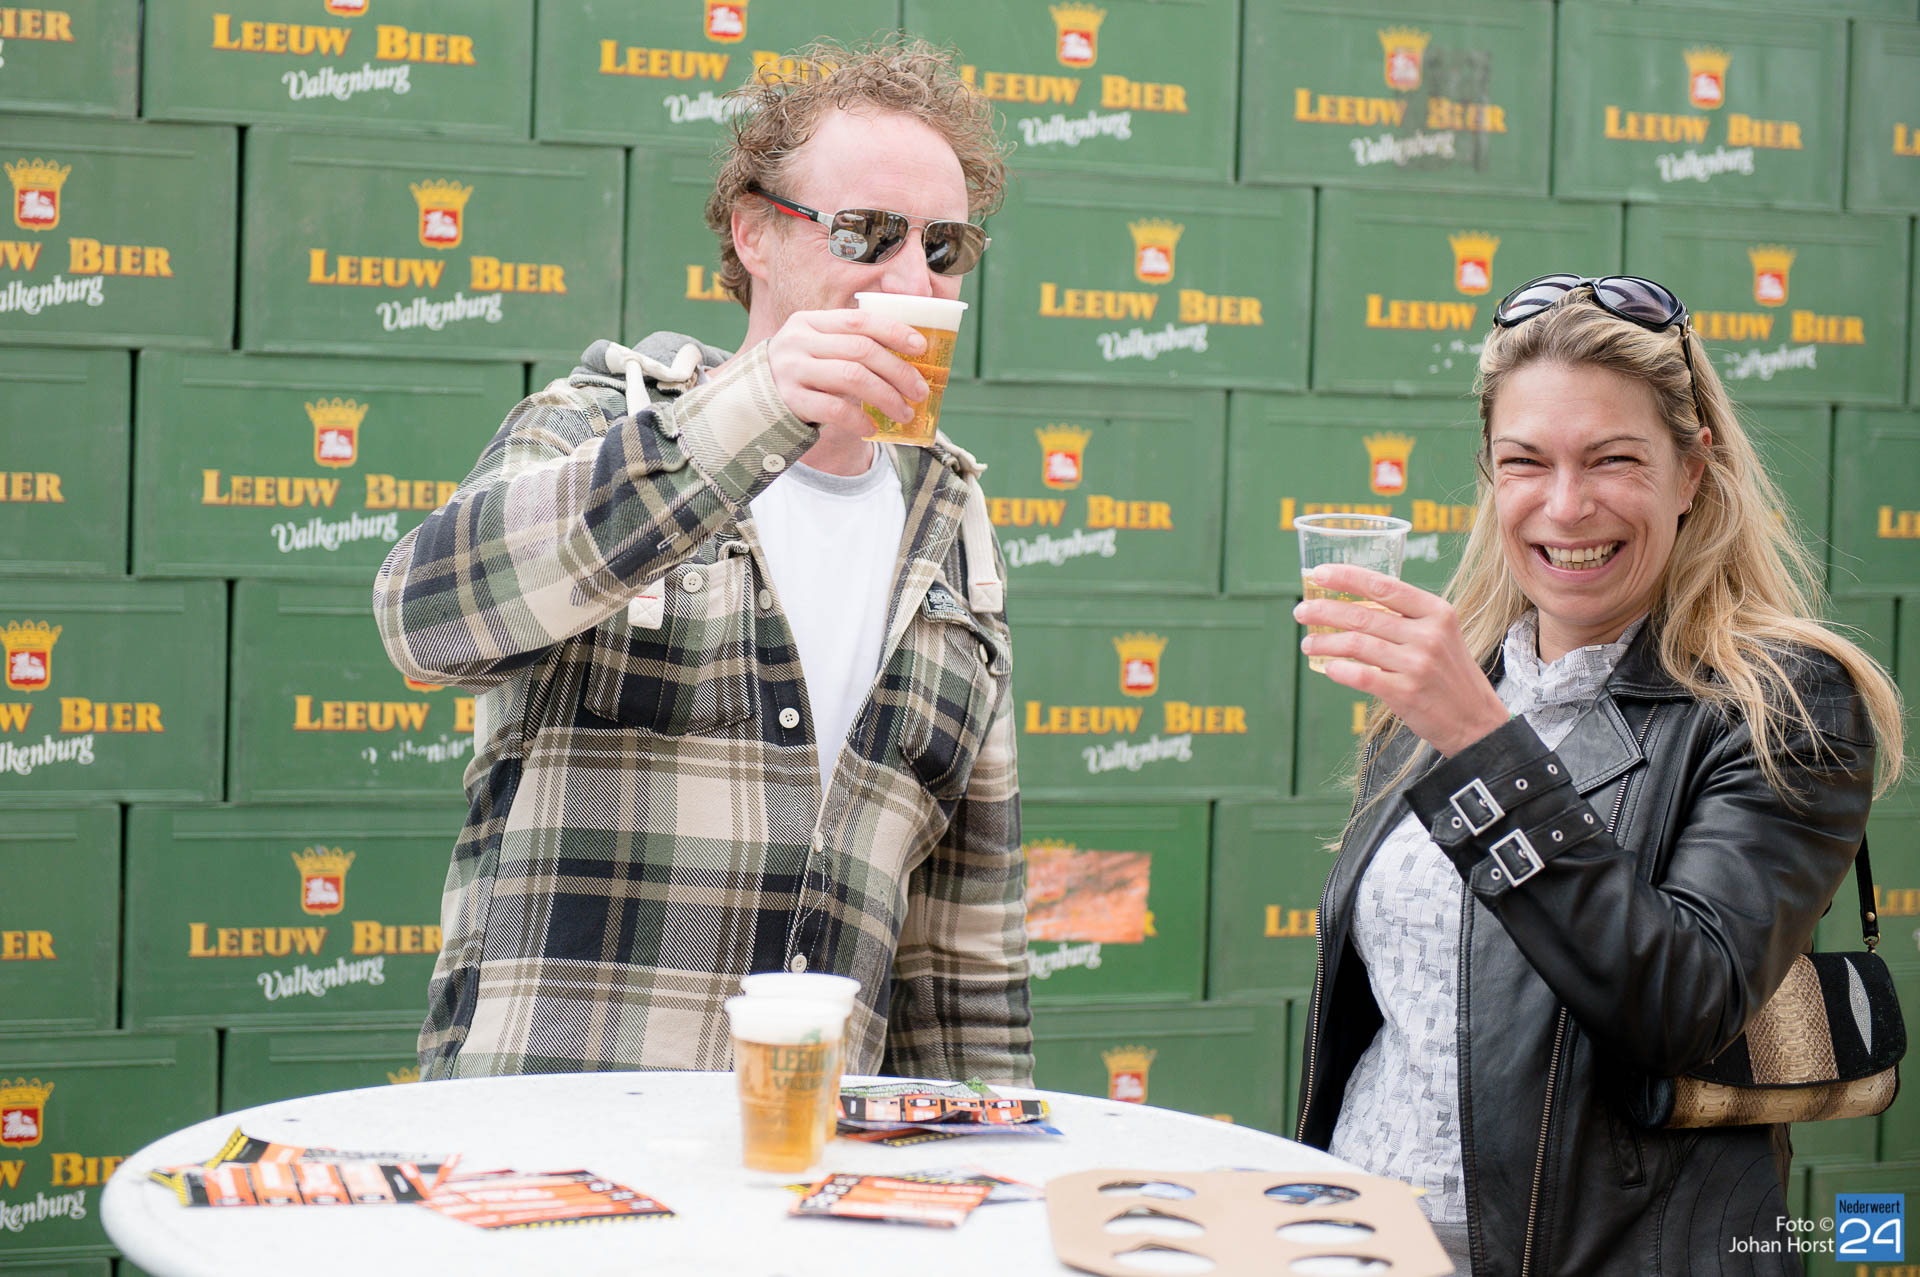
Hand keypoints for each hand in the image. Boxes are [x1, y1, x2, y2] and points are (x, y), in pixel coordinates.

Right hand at [764, 308, 927, 444]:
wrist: (751, 400)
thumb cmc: (799, 373)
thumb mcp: (816, 348)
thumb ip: (848, 344)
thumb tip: (907, 358)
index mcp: (810, 321)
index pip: (859, 320)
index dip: (894, 331)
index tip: (921, 346)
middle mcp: (798, 341)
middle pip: (861, 350)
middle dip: (899, 371)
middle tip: (920, 391)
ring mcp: (791, 370)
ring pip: (852, 377)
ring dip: (887, 396)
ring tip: (904, 412)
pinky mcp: (788, 400)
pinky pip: (833, 409)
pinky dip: (858, 419)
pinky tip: (872, 428)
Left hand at [1294, 563, 1511, 756]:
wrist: (1477, 721)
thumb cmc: (1450, 675)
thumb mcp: (1440, 636)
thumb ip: (1405, 619)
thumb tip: (1353, 605)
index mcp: (1437, 612)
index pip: (1384, 586)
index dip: (1348, 577)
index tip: (1319, 573)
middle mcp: (1428, 635)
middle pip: (1363, 615)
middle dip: (1324, 611)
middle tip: (1300, 611)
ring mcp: (1417, 664)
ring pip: (1357, 644)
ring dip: (1324, 642)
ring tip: (1307, 644)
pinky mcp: (1407, 693)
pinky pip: (1362, 676)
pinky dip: (1339, 670)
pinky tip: (1328, 668)